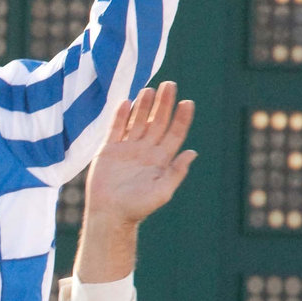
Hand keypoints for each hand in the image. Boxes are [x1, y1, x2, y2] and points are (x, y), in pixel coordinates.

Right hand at [83, 82, 197, 227]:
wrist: (109, 215)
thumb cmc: (137, 208)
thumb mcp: (162, 192)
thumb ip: (176, 172)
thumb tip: (192, 153)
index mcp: (161, 160)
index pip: (174, 133)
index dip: (181, 118)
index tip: (187, 102)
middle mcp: (146, 151)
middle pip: (157, 122)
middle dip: (164, 104)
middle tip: (170, 85)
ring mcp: (127, 149)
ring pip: (138, 121)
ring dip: (144, 106)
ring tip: (149, 89)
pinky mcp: (109, 150)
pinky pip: (116, 129)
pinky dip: (120, 116)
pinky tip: (126, 102)